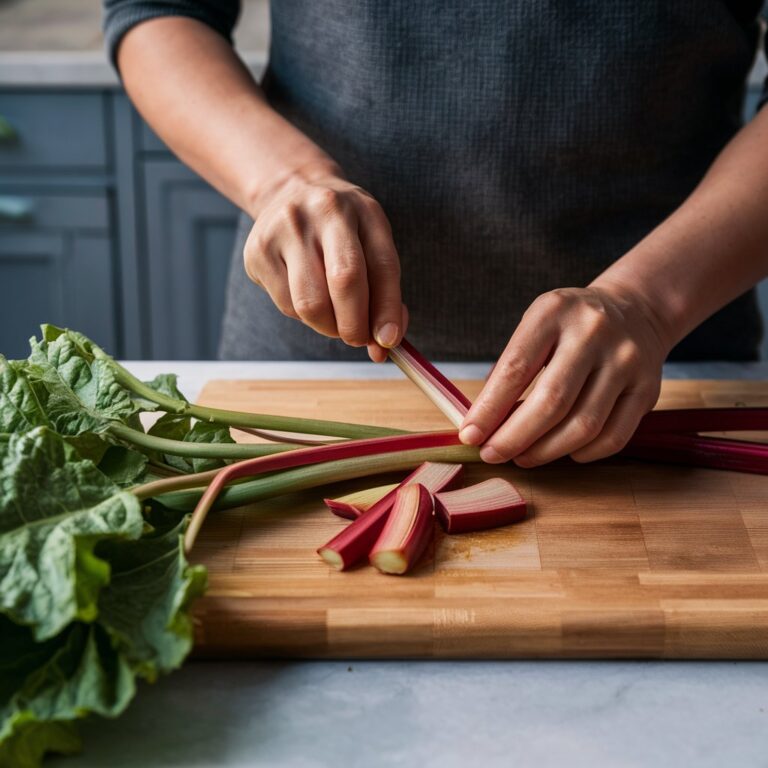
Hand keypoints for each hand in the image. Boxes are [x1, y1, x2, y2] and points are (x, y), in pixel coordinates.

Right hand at [244, 166, 405, 360]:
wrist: (292, 190)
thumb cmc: (343, 228)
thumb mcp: (372, 243)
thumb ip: (384, 292)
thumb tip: (383, 344)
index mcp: (363, 209)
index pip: (382, 266)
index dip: (387, 310)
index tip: (388, 340)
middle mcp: (323, 212)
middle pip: (344, 282)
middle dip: (355, 325)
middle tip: (358, 339)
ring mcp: (285, 229)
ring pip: (310, 304)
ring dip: (328, 327)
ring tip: (334, 319)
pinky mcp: (257, 251)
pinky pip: (286, 305)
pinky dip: (303, 316)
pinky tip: (306, 295)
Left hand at [459, 284, 671, 465]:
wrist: (634, 310)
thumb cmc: (569, 326)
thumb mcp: (535, 327)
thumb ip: (509, 370)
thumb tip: (481, 424)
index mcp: (554, 312)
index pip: (515, 369)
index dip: (489, 409)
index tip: (470, 436)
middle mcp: (593, 333)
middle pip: (551, 402)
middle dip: (514, 438)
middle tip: (492, 455)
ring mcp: (626, 361)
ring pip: (583, 426)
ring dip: (545, 451)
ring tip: (522, 457)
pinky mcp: (648, 388)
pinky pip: (613, 437)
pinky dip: (582, 454)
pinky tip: (562, 451)